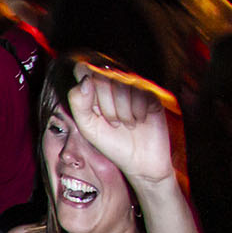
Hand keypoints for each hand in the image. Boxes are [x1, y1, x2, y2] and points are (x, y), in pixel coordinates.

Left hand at [67, 62, 177, 186]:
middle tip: (112, 122)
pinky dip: (136, 112)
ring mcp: (134, 87)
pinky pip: (141, 93)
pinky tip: (138, 121)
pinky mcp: (152, 93)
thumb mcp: (87, 127)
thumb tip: (85, 80)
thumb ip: (79, 104)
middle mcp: (115, 85)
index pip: (84, 71)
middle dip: (104, 105)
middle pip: (102, 77)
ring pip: (122, 85)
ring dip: (121, 111)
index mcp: (95, 90)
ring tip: (124, 124)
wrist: (139, 161)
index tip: (93, 108)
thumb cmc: (112, 143)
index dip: (87, 86)